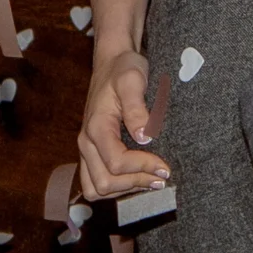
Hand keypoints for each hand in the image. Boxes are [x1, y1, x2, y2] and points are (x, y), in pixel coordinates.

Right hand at [78, 47, 169, 200]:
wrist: (112, 63)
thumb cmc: (124, 70)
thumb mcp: (133, 81)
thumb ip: (137, 108)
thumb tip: (145, 137)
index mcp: (96, 127)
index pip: (116, 163)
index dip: (143, 169)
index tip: (166, 167)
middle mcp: (86, 142)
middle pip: (103, 183)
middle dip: (135, 183)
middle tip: (162, 177)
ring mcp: (87, 149)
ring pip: (96, 188)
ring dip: (125, 190)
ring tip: (153, 180)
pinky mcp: (93, 153)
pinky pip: (96, 182)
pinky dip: (117, 187)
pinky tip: (141, 178)